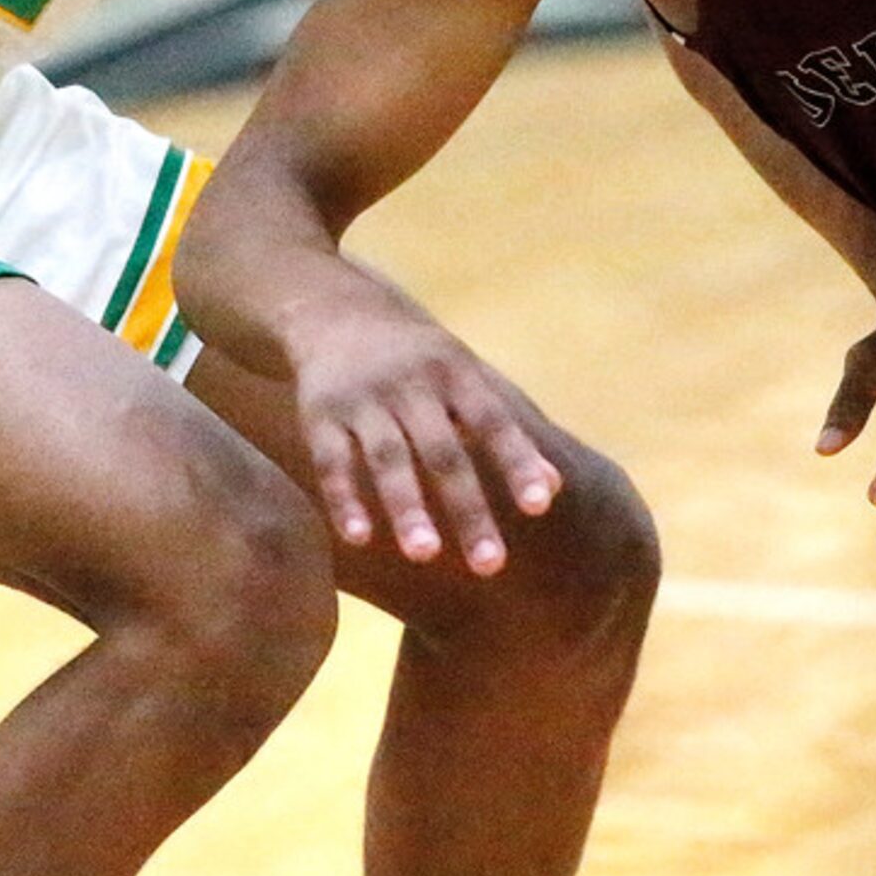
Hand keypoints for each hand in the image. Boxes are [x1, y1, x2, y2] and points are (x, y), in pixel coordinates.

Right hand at [289, 287, 559, 574]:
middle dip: (468, 508)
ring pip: (388, 459)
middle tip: (491, 565)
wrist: (335, 310)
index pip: (494, 421)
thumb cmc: (419, 358)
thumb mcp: (465, 377)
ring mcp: (363, 398)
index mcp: (456, 372)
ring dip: (407, 508)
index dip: (517, 461)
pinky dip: (344, 498)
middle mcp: (412, 383)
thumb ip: (507, 429)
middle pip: (443, 452)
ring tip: (426, 555)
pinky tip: (359, 539)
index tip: (541, 506)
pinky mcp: (320, 413)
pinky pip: (332, 460)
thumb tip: (555, 488)